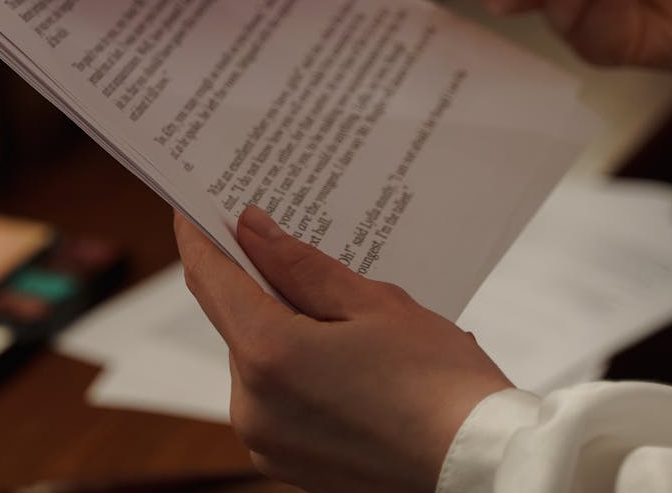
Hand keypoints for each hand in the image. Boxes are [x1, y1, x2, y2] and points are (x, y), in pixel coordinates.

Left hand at [175, 206, 511, 492]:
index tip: (191, 205)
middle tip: (296, 249)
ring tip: (347, 317)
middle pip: (236, 321)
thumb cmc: (440, 385)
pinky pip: (275, 399)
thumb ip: (301, 266)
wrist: (480, 466)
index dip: (198, 235)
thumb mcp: (374, 304)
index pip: (211, 279)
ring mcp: (267, 442)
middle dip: (261, 284)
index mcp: (269, 356)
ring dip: (284, 329)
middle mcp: (253, 406)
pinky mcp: (288, 464)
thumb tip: (251, 230)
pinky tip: (348, 359)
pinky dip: (298, 370)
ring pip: (257, 360)